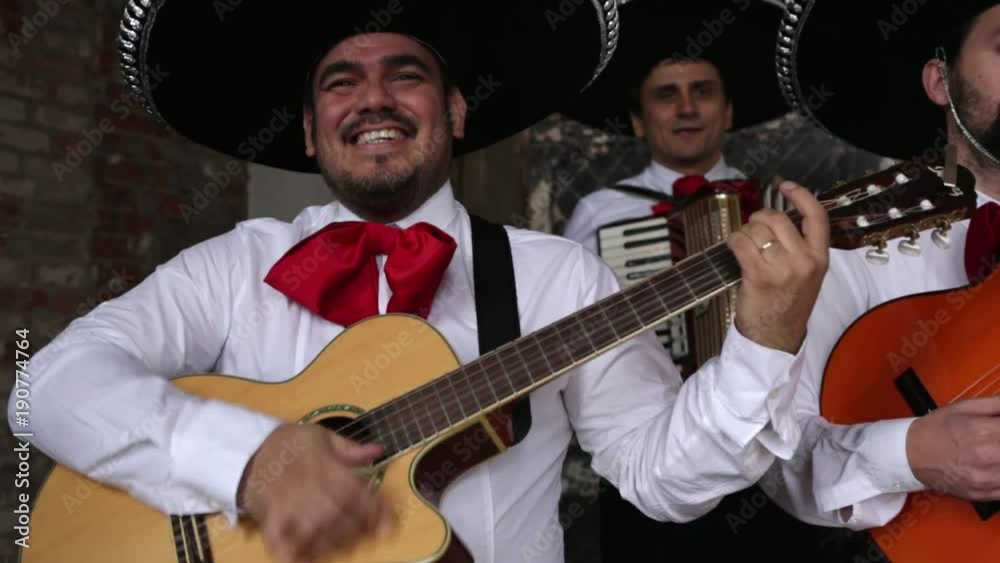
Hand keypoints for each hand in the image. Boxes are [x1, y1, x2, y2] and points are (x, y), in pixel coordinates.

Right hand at [237, 423, 391, 562]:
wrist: (248, 450)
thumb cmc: (290, 443)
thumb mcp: (322, 436)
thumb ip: (351, 448)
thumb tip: (378, 451)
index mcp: (324, 467)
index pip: (356, 493)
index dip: (376, 511)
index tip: (389, 523)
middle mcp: (308, 488)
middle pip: (341, 517)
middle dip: (359, 528)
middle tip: (369, 532)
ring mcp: (288, 507)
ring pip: (317, 534)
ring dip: (335, 542)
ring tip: (346, 542)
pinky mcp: (270, 521)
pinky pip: (282, 544)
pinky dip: (296, 555)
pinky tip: (308, 557)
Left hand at [727, 181, 828, 353]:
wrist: (775, 338)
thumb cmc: (786, 305)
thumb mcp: (806, 276)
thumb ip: (798, 248)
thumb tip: (774, 220)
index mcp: (820, 258)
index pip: (817, 216)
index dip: (801, 195)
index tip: (785, 186)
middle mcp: (804, 261)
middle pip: (777, 219)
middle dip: (758, 220)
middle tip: (752, 232)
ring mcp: (782, 269)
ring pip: (756, 230)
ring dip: (744, 234)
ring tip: (745, 249)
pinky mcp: (759, 276)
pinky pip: (741, 243)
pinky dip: (733, 241)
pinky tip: (733, 250)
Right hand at [906, 396, 999, 499]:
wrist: (908, 454)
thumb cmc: (935, 428)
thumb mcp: (963, 407)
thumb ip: (995, 404)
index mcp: (984, 431)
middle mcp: (988, 456)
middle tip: (998, 441)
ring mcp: (985, 479)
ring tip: (997, 454)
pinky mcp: (982, 494)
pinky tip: (996, 466)